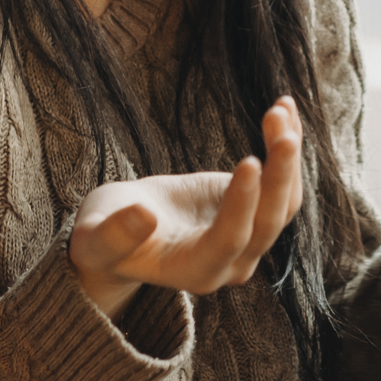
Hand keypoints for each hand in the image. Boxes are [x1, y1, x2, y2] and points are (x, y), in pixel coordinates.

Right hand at [68, 97, 305, 318]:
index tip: (250, 162)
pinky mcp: (253, 208)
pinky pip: (281, 181)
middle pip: (268, 223)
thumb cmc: (103, 234)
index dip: (242, 205)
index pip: (229, 241)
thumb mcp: (92, 238)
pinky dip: (285, 146)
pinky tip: (284, 108)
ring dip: (287, 156)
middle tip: (283, 135)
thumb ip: (112, 235)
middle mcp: (232, 261)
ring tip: (280, 108)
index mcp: (195, 272)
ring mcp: (248, 237)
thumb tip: (143, 216)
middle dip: (279, 177)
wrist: (123, 229)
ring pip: (284, 201)